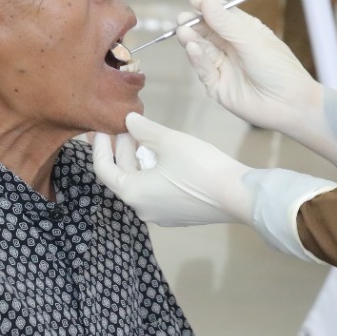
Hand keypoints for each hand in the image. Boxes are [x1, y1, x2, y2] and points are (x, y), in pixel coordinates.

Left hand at [96, 114, 253, 225]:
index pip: (104, 168)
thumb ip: (144, 129)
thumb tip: (129, 120)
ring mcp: (161, 215)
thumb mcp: (168, 141)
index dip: (99, 146)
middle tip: (127, 124)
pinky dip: (153, 172)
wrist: (237, 196)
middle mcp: (141, 208)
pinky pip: (157, 191)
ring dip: (139, 159)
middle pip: (123, 175)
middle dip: (123, 148)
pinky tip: (165, 156)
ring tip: (146, 136)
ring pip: (141, 183)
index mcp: (132, 193)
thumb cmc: (199, 167)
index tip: (99, 127)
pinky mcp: (179, 214)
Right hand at [178, 0, 324, 136]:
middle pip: (208, 32)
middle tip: (182, 18)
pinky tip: (192, 48)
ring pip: (203, 50)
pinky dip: (196, 58)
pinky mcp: (218, 87)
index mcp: (247, 33)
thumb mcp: (253, 41)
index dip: (209, 7)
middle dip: (195, 24)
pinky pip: (204, 69)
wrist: (290, 105)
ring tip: (183, 31)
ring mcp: (225, 68)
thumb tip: (205, 2)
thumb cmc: (280, 70)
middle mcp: (234, 49)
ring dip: (192, 39)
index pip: (223, 15)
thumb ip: (227, 23)